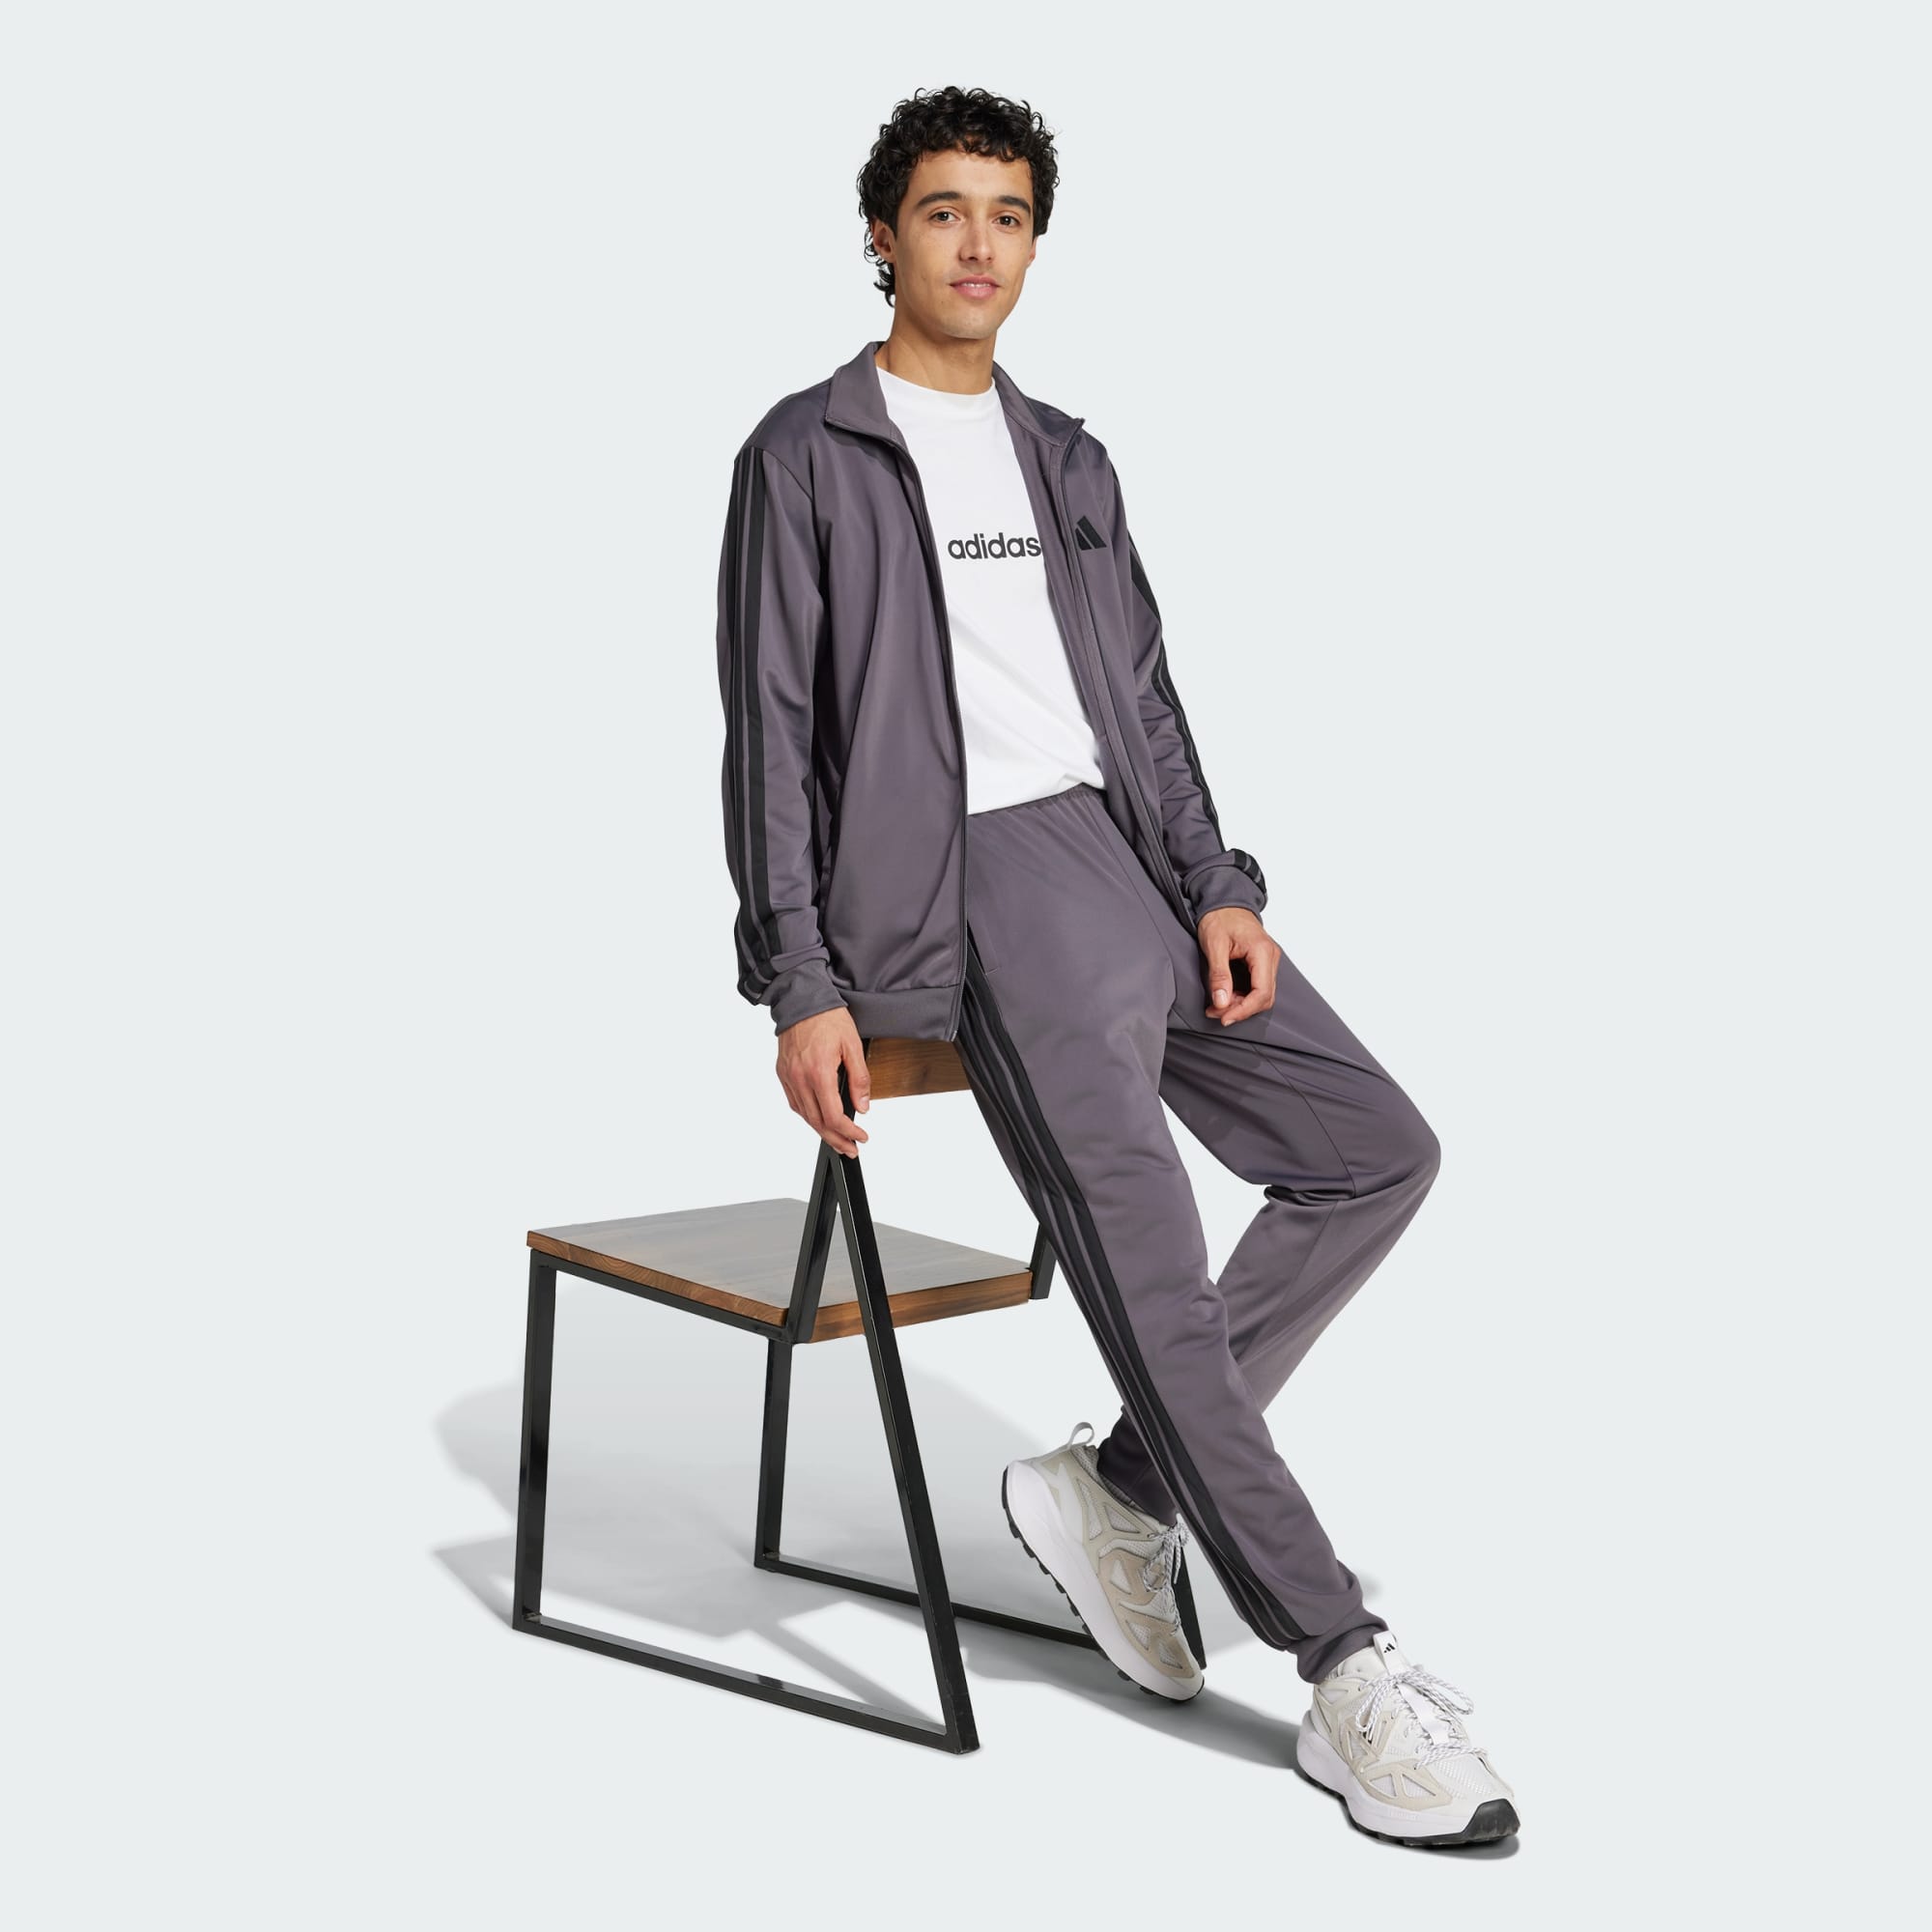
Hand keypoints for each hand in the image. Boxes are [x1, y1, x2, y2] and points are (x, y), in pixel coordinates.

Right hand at [776, 1005, 871, 1156]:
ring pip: (804, 1115)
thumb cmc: (827, 1017)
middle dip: (836, 1140)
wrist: (802, 999)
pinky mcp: (783, 1073)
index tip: (861, 1138)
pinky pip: (794, 1102)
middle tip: (850, 1149)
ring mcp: (789, 1077)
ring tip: (837, 1140)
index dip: (848, 1132)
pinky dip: (807, 1115)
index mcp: (819, 1072)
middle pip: (817, 1122)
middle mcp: (800, 1078)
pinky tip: (819, 1119)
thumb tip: (863, 1106)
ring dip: (821, 1132)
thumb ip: (859, 1079)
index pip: (834, 1116)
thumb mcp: (853, 1046)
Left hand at [1195, 906, 1278, 1025]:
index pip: (1262, 992)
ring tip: (1217, 1006)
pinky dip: (1242, 996)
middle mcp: (1270, 957)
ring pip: (1262, 994)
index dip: (1244, 1009)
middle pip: (1265, 997)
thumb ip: (1219, 975)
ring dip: (1241, 1004)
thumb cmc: (1219, 917)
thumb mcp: (1214, 945)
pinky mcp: (1261, 962)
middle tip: (1216, 1012)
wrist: (1223, 901)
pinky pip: (1257, 986)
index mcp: (1262, 951)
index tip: (1224, 1017)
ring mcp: (1268, 960)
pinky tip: (1225, 996)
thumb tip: (1222, 1002)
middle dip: (1241, 1009)